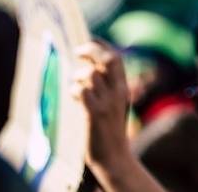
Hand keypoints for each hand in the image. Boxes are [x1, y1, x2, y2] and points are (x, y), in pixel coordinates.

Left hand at [73, 41, 130, 166]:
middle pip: (108, 59)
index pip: (116, 57)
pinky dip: (74, 90)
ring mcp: (108, 102)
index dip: (102, 44)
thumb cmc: (110, 130)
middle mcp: (118, 91)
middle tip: (77, 51)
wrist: (114, 156)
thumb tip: (90, 69)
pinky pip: (82, 91)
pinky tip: (74, 97)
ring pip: (91, 74)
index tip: (90, 40)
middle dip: (91, 50)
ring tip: (74, 85)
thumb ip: (107, 87)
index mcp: (123, 88)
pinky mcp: (95, 114)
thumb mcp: (114, 105)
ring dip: (78, 76)